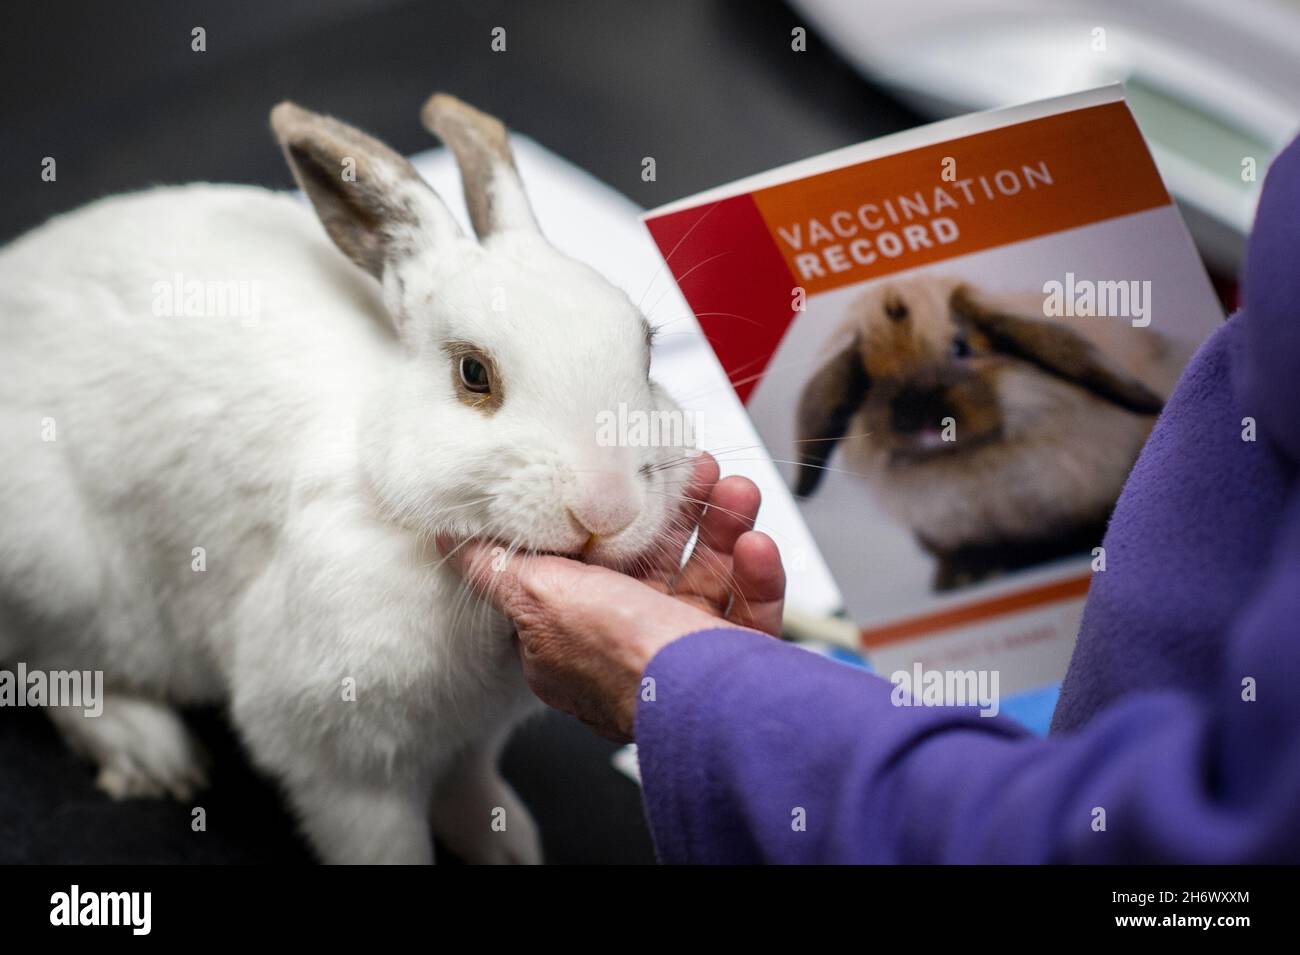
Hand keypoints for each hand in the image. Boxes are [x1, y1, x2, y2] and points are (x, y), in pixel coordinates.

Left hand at [442, 453, 784, 741]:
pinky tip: (756, 544)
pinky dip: (758, 573)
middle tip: (695, 469)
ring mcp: (685, 658)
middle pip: (654, 563)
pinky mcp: (737, 662)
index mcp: (576, 639)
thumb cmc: (626, 659)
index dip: (608, 521)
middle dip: (679, 512)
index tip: (628, 481)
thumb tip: (450, 534)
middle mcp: (630, 649)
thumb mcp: (538, 598)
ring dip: (724, 528)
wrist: (712, 709)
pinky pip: (751, 607)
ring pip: (708, 577)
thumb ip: (496, 566)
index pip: (587, 566)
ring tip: (734, 491)